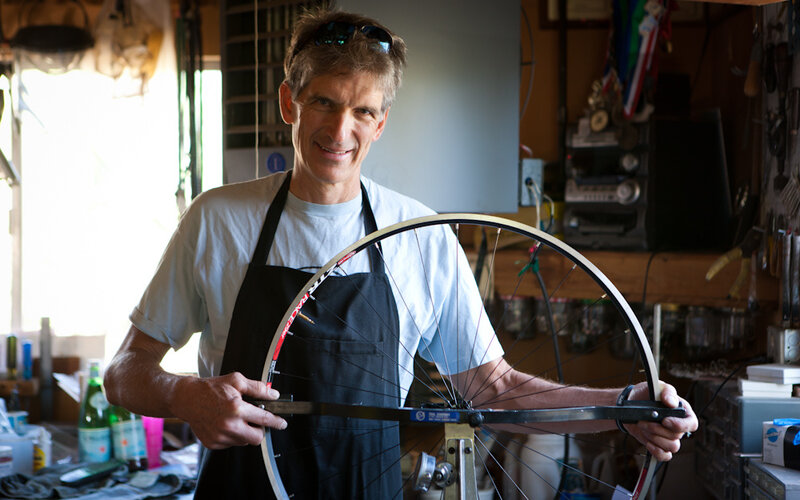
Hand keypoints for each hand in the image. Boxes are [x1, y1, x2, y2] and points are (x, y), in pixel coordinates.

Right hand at [171, 372, 287, 448]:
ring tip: (236, 419)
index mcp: (236, 409)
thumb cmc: (211, 389)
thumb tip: (274, 394)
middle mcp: (229, 425)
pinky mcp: (212, 443)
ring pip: (244, 442)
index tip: (282, 424)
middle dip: (260, 430)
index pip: (264, 420)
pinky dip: (233, 436)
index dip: (276, 422)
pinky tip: (225, 423)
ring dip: (245, 432)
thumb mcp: (236, 381)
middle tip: (255, 420)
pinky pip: (231, 443)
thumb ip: (258, 388)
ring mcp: (220, 436)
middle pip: (257, 438)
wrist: (187, 398)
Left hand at [624, 381, 697, 461]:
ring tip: (643, 426)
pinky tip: (648, 443)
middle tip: (643, 421)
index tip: (665, 420)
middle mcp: (679, 426)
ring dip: (655, 438)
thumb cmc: (647, 394)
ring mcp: (670, 437)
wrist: (630, 404)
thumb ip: (666, 391)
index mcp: (683, 412)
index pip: (691, 424)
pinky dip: (657, 452)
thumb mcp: (656, 387)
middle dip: (657, 429)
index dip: (680, 425)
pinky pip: (665, 456)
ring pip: (672, 447)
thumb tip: (671, 402)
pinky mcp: (660, 445)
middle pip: (677, 436)